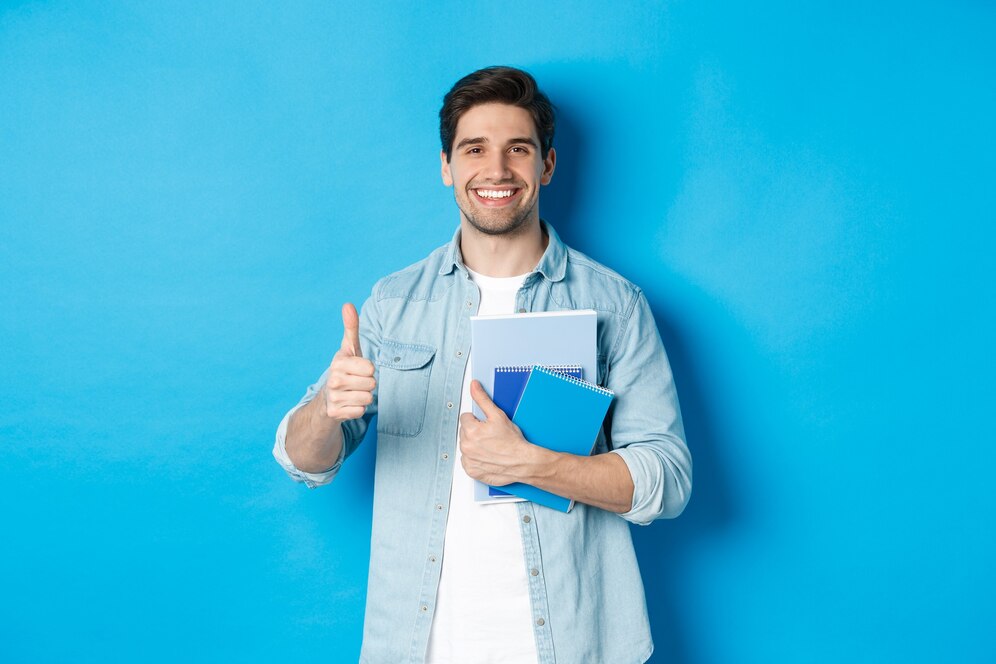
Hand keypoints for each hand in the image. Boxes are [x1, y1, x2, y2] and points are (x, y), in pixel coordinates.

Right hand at [321, 303, 375, 421]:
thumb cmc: (345, 370)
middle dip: (367, 384)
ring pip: (368, 398)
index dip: (369, 370)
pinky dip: (358, 409)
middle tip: (356, 383)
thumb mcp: (349, 349)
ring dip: (364, 397)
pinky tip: (348, 404)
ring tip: (353, 393)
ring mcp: (333, 397)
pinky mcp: (334, 413)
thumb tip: (348, 304)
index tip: (358, 369)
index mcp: (339, 362)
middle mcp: (333, 379)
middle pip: (371, 383)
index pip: (370, 368)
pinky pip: (361, 411)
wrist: (327, 399)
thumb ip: (351, 327)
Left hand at [459, 380, 537, 485]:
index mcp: (470, 431)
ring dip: (474, 445)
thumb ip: (482, 399)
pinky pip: (468, 461)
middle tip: (490, 436)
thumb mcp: (498, 415)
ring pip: (466, 446)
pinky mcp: (471, 470)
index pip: (465, 418)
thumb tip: (474, 386)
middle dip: (475, 432)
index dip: (477, 420)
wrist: (522, 463)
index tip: (486, 425)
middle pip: (464, 432)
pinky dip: (475, 459)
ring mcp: (468, 460)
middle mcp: (466, 446)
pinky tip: (487, 456)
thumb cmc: (513, 442)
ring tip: (490, 446)